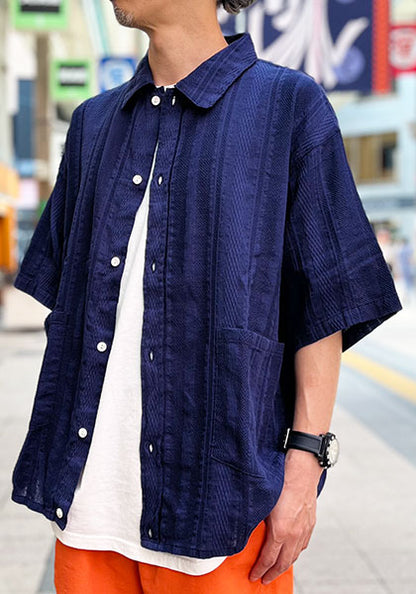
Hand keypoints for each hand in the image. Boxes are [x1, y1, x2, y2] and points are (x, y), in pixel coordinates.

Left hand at [248, 449, 322, 584]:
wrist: (302, 468)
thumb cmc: (279, 482)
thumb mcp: (263, 503)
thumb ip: (256, 521)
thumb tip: (245, 532)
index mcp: (280, 531)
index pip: (268, 559)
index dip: (260, 570)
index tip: (253, 576)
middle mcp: (295, 533)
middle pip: (283, 562)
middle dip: (272, 573)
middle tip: (263, 580)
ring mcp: (304, 528)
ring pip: (295, 555)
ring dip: (285, 565)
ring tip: (276, 570)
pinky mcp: (311, 522)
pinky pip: (303, 544)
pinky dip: (296, 552)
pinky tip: (291, 552)